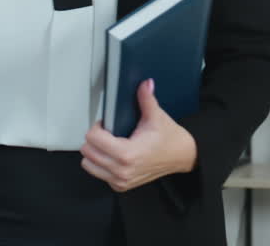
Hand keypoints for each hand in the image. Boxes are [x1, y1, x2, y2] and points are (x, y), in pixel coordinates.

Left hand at [80, 78, 197, 191]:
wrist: (182, 156)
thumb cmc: (169, 139)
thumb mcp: (156, 116)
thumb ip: (146, 98)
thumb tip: (144, 84)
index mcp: (127, 154)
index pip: (92, 139)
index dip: (97, 127)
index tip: (106, 124)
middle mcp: (122, 171)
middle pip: (87, 152)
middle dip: (95, 139)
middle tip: (108, 132)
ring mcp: (120, 181)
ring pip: (88, 164)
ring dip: (95, 153)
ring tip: (109, 144)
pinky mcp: (121, 186)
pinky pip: (98, 173)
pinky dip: (101, 164)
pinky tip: (114, 156)